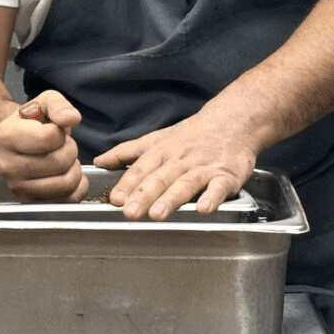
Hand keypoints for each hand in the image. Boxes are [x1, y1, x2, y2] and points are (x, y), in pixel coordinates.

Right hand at [0, 90, 85, 200]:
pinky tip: (67, 175)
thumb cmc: (32, 122)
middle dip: (70, 150)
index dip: (60, 132)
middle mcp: (7, 165)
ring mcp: (17, 187)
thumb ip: (59, 105)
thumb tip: (71, 118)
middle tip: (62, 146)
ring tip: (63, 160)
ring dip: (74, 170)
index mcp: (6, 136)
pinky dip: (76, 188)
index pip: (48, 138)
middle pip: (59, 162)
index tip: (53, 130)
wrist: (18, 143)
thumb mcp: (44, 103)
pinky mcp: (31, 203)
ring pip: (65, 184)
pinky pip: (66, 200)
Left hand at [95, 112, 256, 220]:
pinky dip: (212, 197)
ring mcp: (204, 167)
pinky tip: (204, 208)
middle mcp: (181, 159)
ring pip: (185, 183)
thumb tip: (99, 162)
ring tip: (157, 214)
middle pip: (160, 178)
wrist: (235, 120)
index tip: (114, 199)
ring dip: (171, 199)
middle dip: (144, 195)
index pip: (141, 169)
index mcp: (162, 151)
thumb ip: (127, 153)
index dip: (127, 184)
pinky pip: (219, 187)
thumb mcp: (157, 139)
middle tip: (130, 212)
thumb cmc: (193, 135)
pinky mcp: (227, 174)